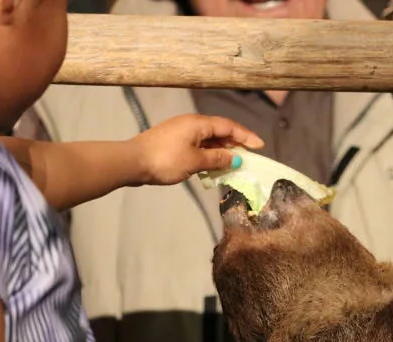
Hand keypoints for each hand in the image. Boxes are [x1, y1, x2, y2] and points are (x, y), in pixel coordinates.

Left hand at [131, 114, 264, 185]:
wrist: (132, 162)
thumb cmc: (165, 160)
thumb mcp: (195, 162)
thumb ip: (217, 159)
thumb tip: (235, 158)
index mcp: (199, 123)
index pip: (229, 127)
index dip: (246, 136)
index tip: (260, 146)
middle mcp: (191, 124)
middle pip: (219, 131)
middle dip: (235, 144)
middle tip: (248, 157)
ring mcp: (181, 132)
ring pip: (208, 139)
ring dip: (221, 151)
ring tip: (232, 164)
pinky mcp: (173, 142)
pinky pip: (198, 145)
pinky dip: (208, 154)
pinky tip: (211, 166)